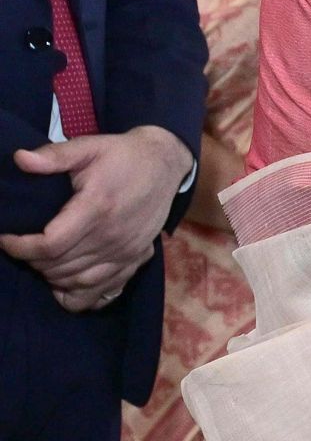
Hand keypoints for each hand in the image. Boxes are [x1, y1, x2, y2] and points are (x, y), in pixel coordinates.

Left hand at [2, 126, 192, 310]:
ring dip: (51, 276)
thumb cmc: (122, 155)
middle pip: (58, 267)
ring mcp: (126, 252)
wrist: (165, 164)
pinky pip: (102, 292)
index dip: (20, 247)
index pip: (49, 245)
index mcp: (96, 209)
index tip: (6, 238)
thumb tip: (19, 159)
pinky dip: (78, 294)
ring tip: (41, 259)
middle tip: (23, 244)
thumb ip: (54, 155)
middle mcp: (112, 237)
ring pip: (76, 282)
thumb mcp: (89, 147)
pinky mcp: (136, 260)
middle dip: (31, 260)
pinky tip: (66, 282)